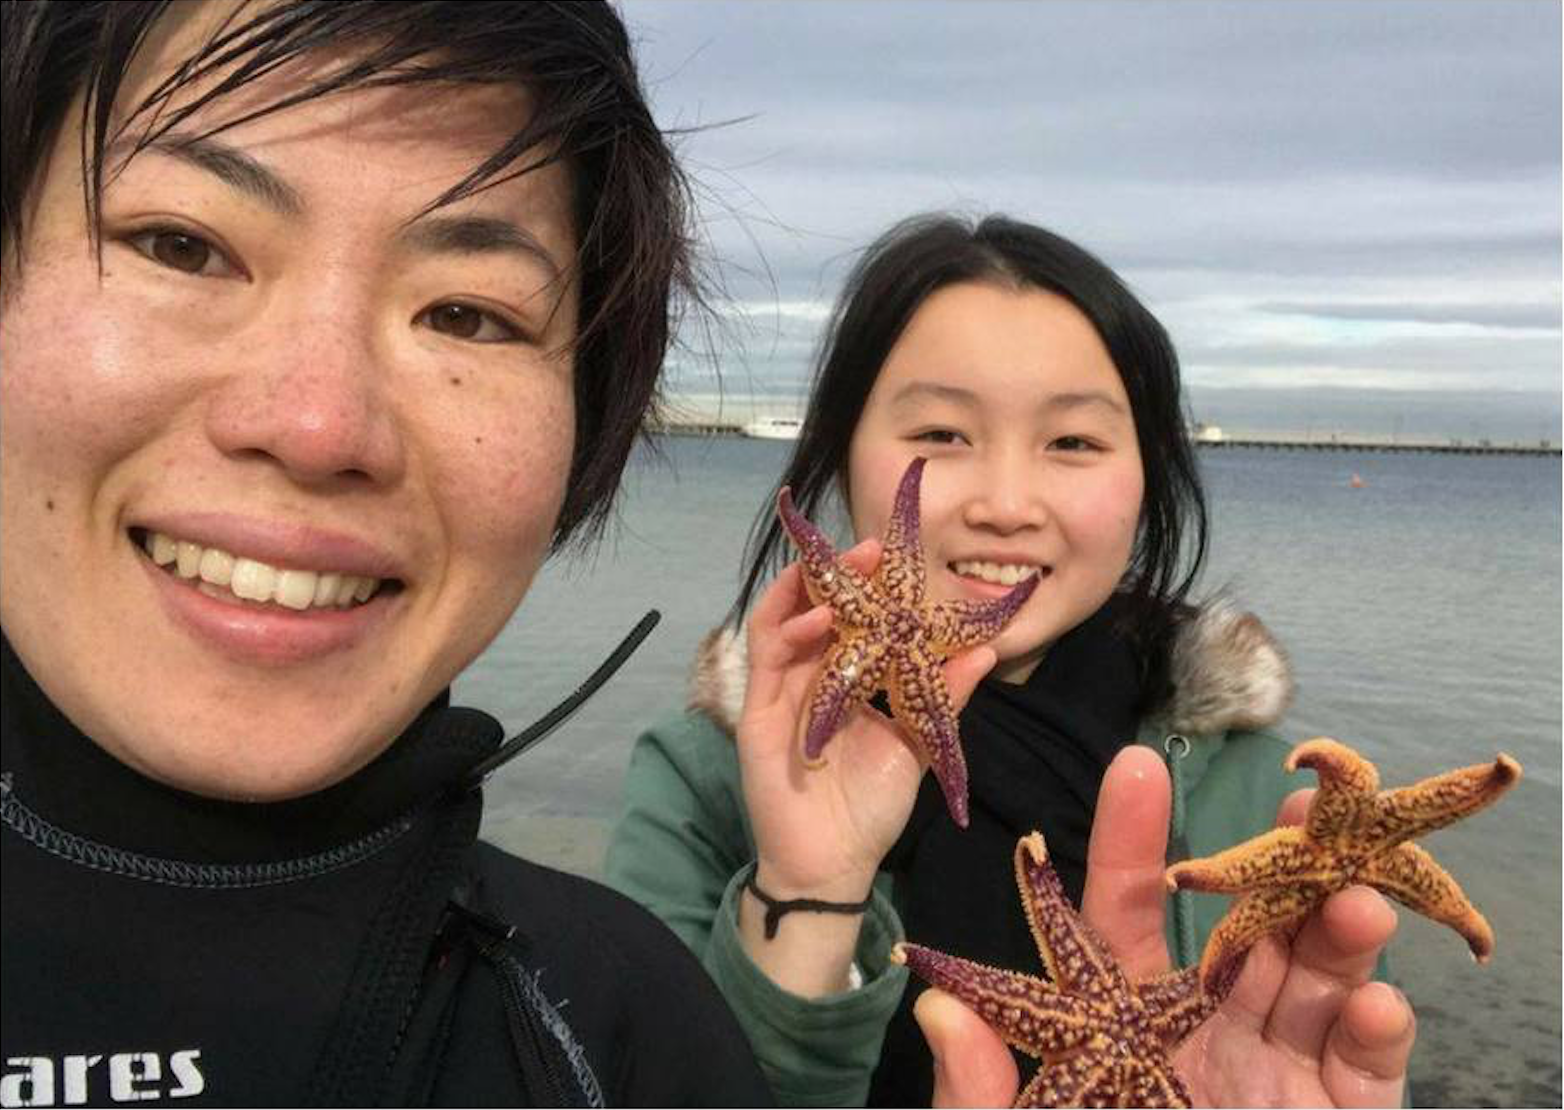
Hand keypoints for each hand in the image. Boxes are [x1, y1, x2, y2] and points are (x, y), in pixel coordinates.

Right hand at [735, 542, 995, 993]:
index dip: (867, 588)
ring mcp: (780, 690)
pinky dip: (788, 628)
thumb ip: (942, 695)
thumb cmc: (872, 807)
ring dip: (808, 589)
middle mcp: (810, 677)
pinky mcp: (757, 710)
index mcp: (846, 680)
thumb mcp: (916, 741)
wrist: (835, 862)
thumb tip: (985, 650)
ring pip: (783, 621)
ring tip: (844, 571)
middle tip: (869, 550)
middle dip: (838, 575)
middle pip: (814, 609)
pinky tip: (819, 619)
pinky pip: (766, 656)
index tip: (894, 559)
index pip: (852, 619)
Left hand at [917, 747, 1415, 1106]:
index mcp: (1121, 1028)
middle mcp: (1198, 1038)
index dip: (1129, 845)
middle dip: (1270, 868)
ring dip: (1335, 937)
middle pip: (1239, 933)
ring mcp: (1272, 1080)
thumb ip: (978, 1097)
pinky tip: (1376, 1002)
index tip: (1135, 766)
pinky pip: (1364, 1073)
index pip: (1122, 920)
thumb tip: (932, 1005)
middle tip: (1298, 806)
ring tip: (1352, 899)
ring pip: (1310, 988)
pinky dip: (1378, 1033)